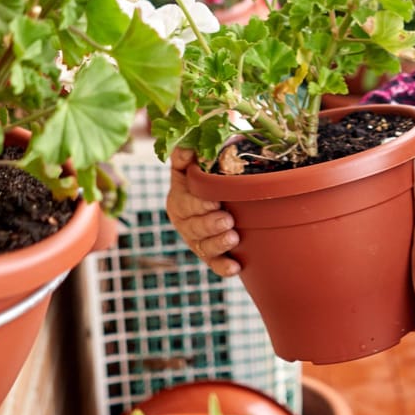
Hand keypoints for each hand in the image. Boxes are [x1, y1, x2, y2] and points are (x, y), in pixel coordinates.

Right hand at [165, 147, 240, 277]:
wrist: (218, 192)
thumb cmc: (204, 174)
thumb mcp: (191, 162)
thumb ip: (186, 154)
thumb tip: (186, 146)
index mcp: (178, 199)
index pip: (185, 205)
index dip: (198, 205)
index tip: (215, 202)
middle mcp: (185, 222)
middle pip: (193, 229)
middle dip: (210, 225)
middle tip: (228, 220)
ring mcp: (197, 240)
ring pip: (203, 248)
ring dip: (218, 244)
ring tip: (234, 237)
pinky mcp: (210, 255)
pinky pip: (214, 264)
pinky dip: (223, 267)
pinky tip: (236, 267)